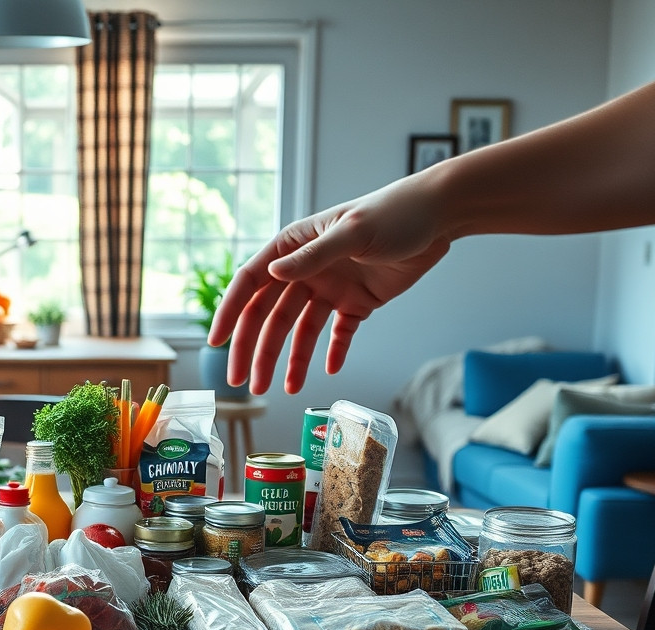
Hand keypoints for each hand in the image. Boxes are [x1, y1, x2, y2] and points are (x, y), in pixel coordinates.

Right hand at [207, 177, 450, 393]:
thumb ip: (313, 256)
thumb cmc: (394, 213)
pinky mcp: (356, 302)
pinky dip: (332, 353)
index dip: (231, 312)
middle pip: (270, 315)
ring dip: (289, 361)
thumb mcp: (352, 231)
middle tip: (243, 383)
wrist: (438, 218)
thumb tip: (273, 274)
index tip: (216, 342)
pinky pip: (338, 334)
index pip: (251, 282)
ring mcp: (330, 288)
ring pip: (301, 331)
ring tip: (280, 390)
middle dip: (255, 350)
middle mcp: (306, 269)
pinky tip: (327, 372)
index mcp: (294, 245)